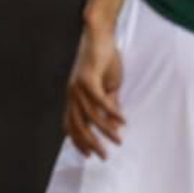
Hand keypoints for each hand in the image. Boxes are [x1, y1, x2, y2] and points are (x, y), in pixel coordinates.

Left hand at [64, 22, 124, 157]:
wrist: (100, 36)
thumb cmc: (104, 60)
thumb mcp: (109, 87)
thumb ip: (110, 105)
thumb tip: (115, 126)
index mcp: (74, 96)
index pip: (71, 123)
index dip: (77, 140)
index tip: (87, 155)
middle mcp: (72, 93)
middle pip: (78, 124)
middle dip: (90, 142)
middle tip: (103, 156)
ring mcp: (77, 86)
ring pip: (90, 115)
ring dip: (105, 130)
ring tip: (118, 140)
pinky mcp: (87, 78)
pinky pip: (99, 100)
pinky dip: (110, 111)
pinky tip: (122, 120)